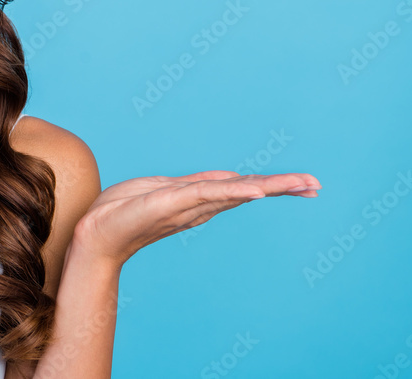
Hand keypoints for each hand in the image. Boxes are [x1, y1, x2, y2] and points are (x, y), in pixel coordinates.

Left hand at [75, 170, 321, 264]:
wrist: (94, 234)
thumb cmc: (123, 212)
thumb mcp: (164, 189)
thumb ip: (196, 185)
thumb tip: (231, 177)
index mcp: (199, 200)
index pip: (242, 188)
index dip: (274, 185)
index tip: (307, 184)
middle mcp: (199, 206)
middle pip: (248, 192)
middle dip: (282, 188)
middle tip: (317, 186)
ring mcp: (187, 205)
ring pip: (234, 191)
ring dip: (268, 187)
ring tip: (300, 184)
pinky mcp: (170, 203)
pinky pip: (207, 193)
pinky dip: (232, 191)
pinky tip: (254, 190)